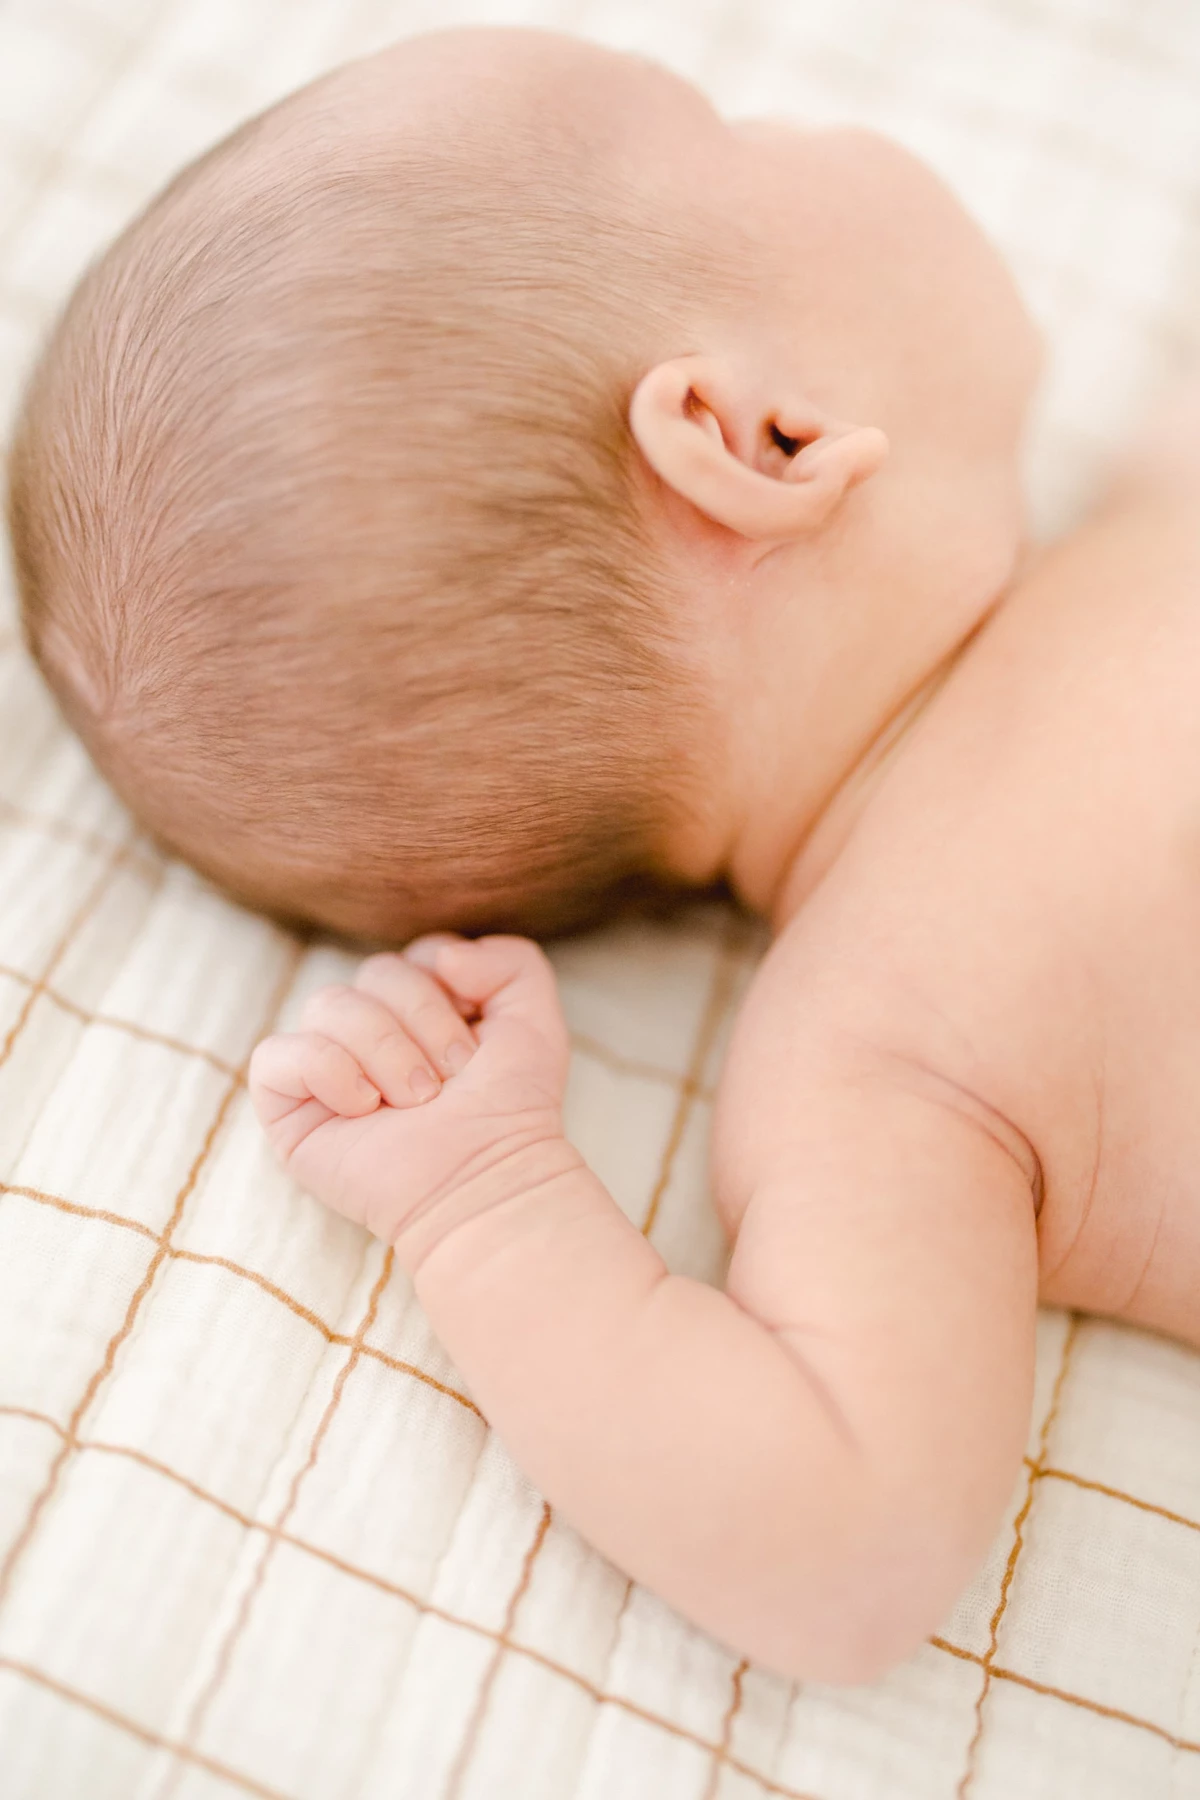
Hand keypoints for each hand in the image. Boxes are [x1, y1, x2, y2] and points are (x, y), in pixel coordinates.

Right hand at [249, 934, 574, 1260]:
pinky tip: (364, 1109)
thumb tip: (441, 957)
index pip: (415, 956)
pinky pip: (278, 1054)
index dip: (447, 992)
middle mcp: (369, 1031)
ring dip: (385, 1053)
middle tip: (447, 1083)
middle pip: (375, 972)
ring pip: (328, 1004)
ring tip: (414, 1103)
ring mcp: (325, 1067)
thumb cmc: (508, 1110)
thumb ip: (512, 960)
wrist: (484, 1178)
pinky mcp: (288, 1107)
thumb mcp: (534, 1021)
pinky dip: (329, 1072)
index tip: (473, 1048)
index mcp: (418, 1010)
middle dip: (423, 1024)